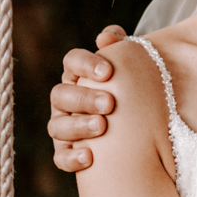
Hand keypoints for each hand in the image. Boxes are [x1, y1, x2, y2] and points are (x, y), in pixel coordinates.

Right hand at [49, 24, 128, 171]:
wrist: (138, 124)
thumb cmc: (132, 88)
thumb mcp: (131, 66)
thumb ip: (121, 46)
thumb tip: (107, 37)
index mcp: (77, 74)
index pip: (72, 61)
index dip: (85, 64)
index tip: (108, 71)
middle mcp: (66, 100)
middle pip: (61, 95)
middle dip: (84, 98)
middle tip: (110, 103)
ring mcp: (63, 126)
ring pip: (58, 127)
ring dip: (79, 126)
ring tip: (102, 127)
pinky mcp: (66, 152)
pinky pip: (61, 158)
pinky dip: (71, 159)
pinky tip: (89, 158)